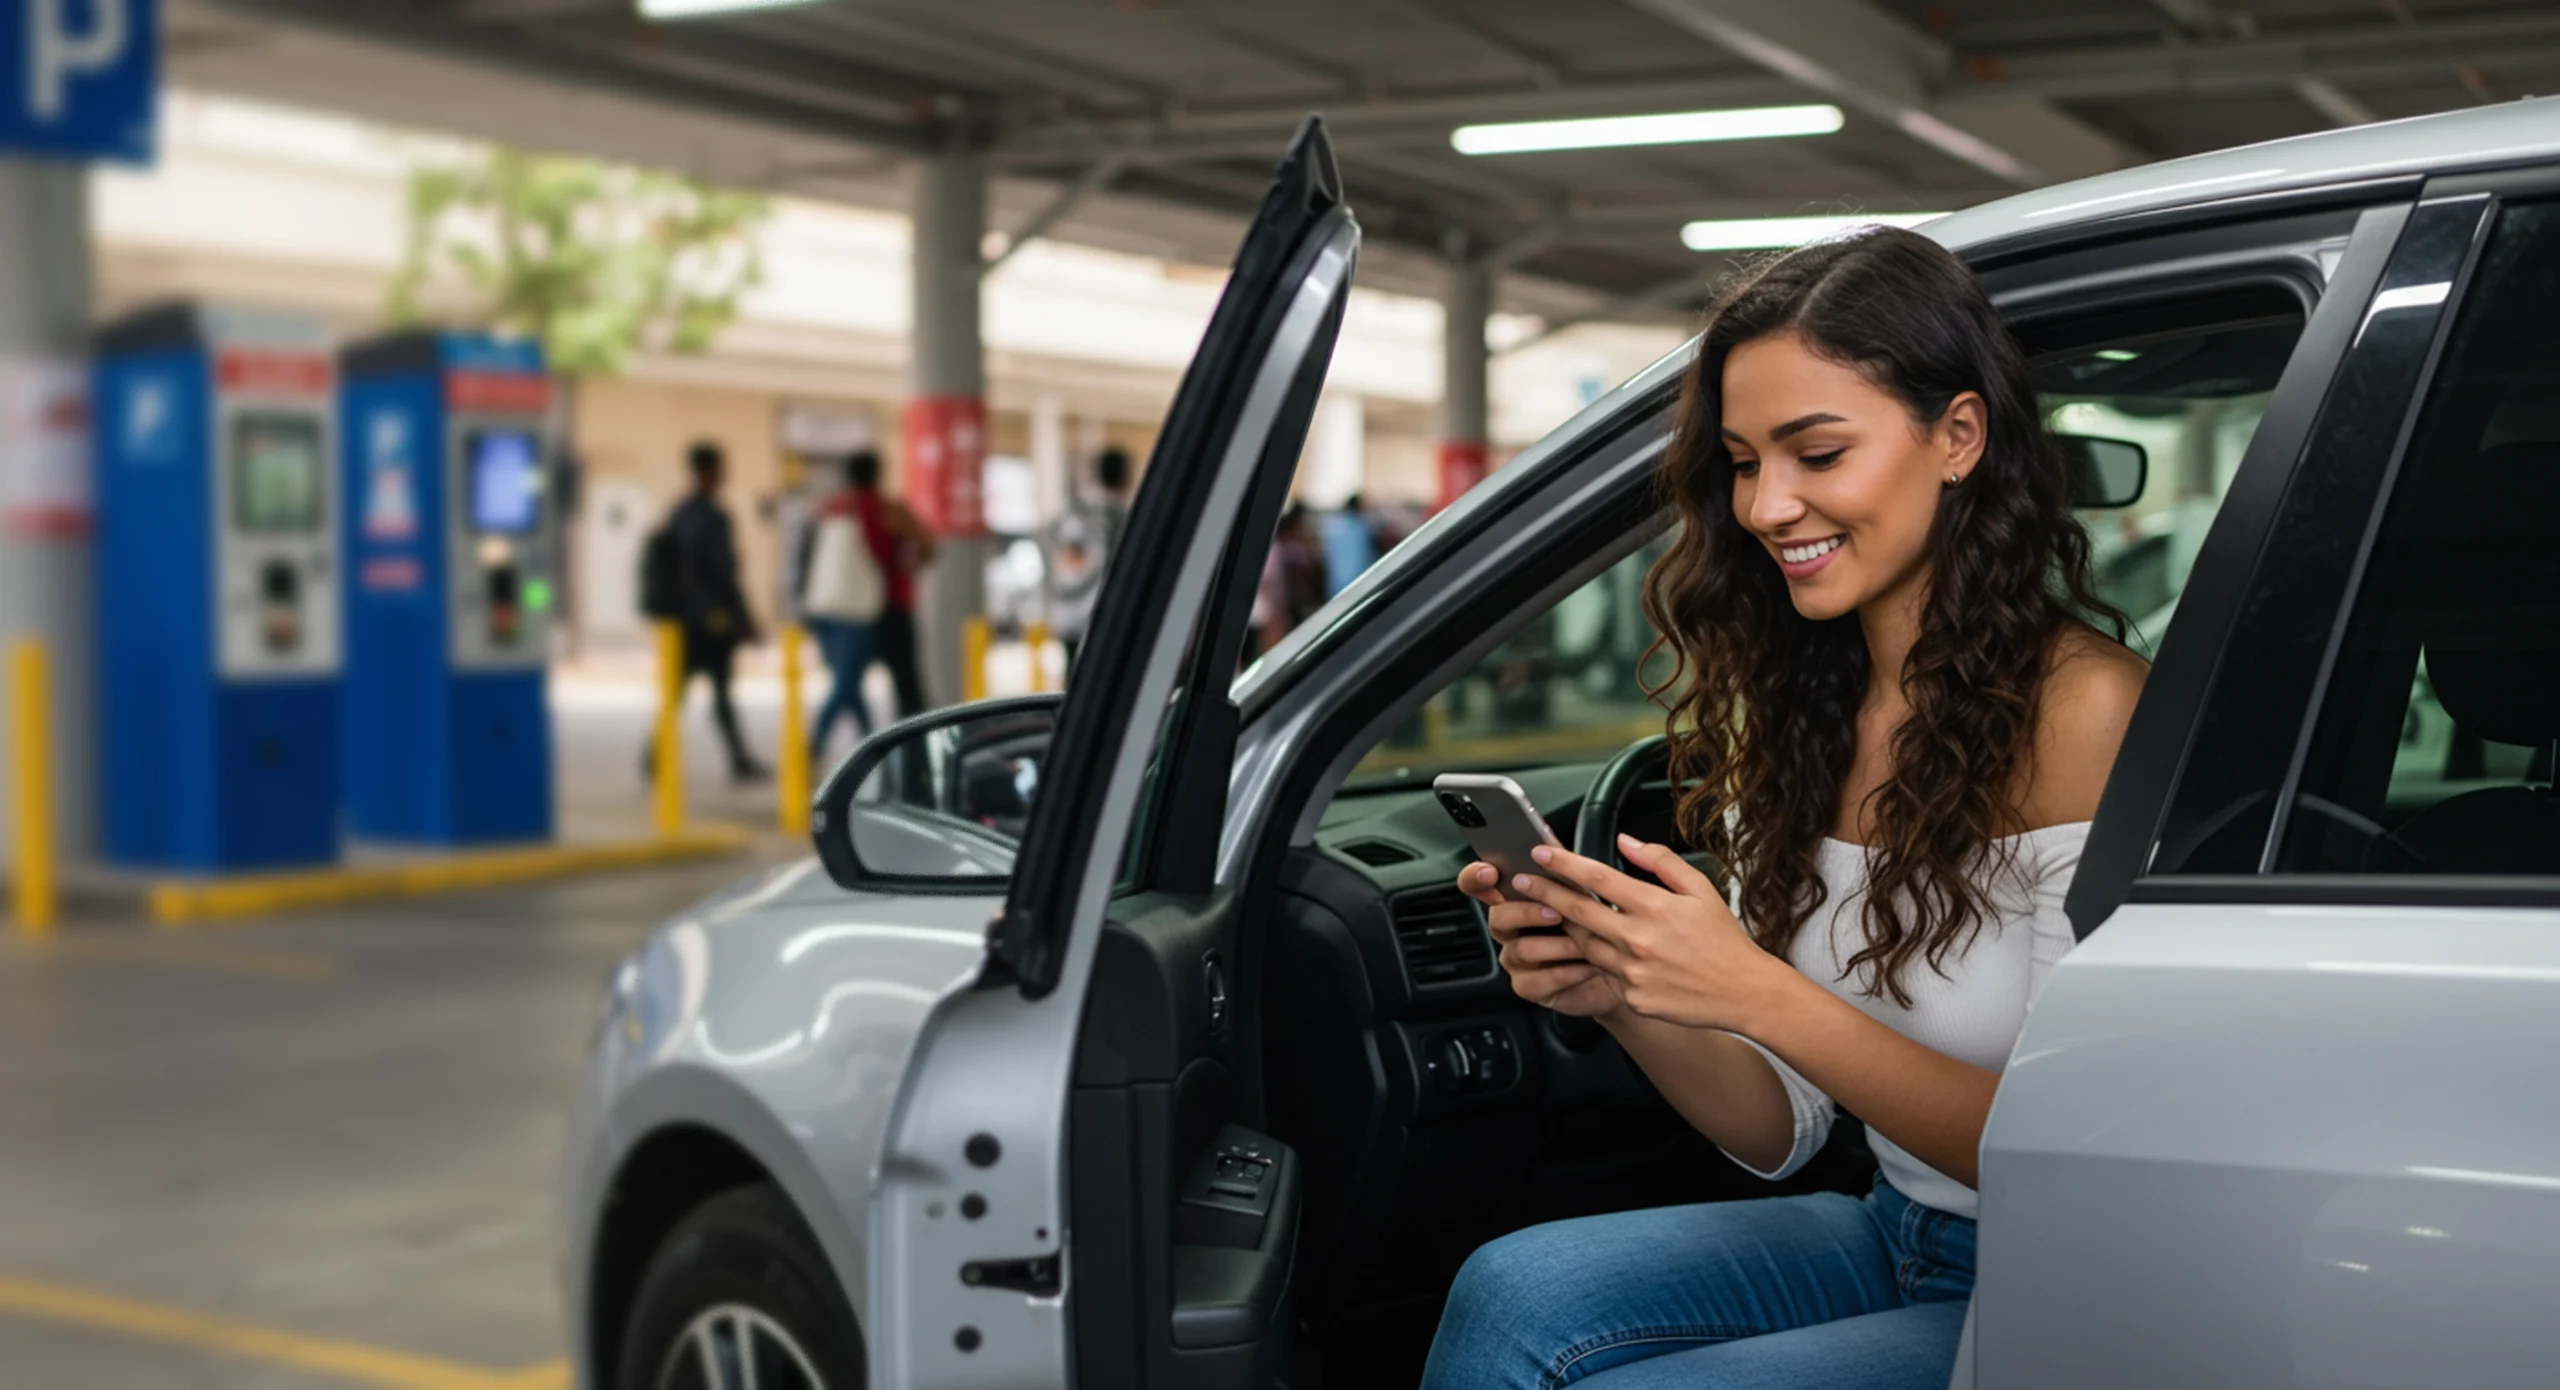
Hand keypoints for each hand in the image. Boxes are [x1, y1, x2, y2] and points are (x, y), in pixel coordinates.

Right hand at [1459, 862, 1626, 1017]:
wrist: (1622, 971)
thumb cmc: (1601, 926)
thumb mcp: (1586, 892)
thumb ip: (1565, 871)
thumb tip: (1556, 849)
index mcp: (1517, 898)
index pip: (1480, 882)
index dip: (1477, 877)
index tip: (1490, 873)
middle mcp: (1511, 928)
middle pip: (1497, 917)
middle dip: (1527, 912)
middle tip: (1556, 913)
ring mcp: (1517, 958)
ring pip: (1520, 949)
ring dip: (1556, 945)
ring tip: (1584, 944)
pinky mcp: (1529, 986)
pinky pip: (1535, 981)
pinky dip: (1564, 973)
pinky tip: (1586, 967)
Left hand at [1503, 837, 1794, 1031]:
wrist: (1743, 992)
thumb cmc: (1724, 940)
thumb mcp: (1700, 890)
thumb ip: (1660, 862)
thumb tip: (1626, 842)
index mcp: (1654, 907)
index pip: (1597, 878)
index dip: (1563, 863)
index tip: (1540, 853)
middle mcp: (1638, 939)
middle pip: (1577, 911)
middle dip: (1543, 893)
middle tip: (1521, 882)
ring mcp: (1632, 971)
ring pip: (1584, 945)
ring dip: (1568, 928)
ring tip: (1554, 914)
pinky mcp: (1632, 997)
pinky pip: (1603, 975)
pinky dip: (1597, 961)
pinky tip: (1597, 951)